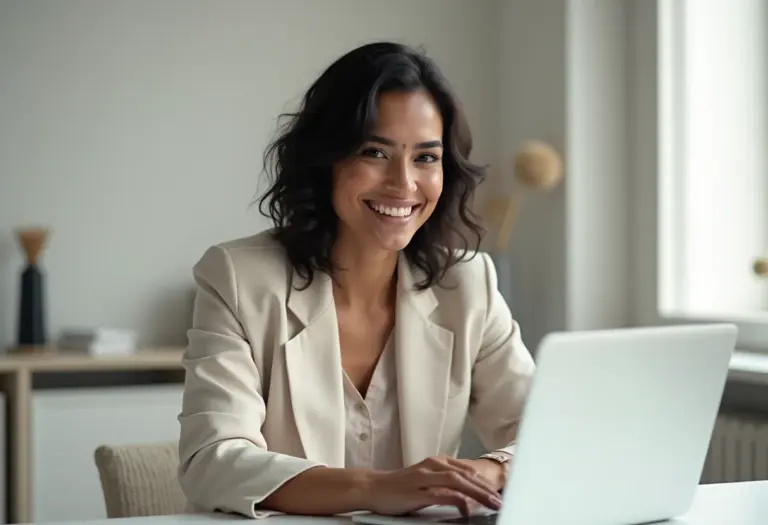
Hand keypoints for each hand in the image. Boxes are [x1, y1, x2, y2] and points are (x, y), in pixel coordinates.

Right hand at [363, 455, 502, 516]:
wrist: (372, 487)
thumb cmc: (399, 487)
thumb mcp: (424, 480)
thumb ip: (443, 483)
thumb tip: (466, 494)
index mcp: (435, 462)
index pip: (466, 469)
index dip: (483, 480)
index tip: (497, 491)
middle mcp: (431, 466)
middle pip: (465, 474)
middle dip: (485, 488)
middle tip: (500, 500)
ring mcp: (424, 478)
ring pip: (457, 481)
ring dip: (477, 492)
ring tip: (491, 503)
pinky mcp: (416, 492)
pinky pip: (441, 494)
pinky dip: (456, 500)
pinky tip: (466, 508)